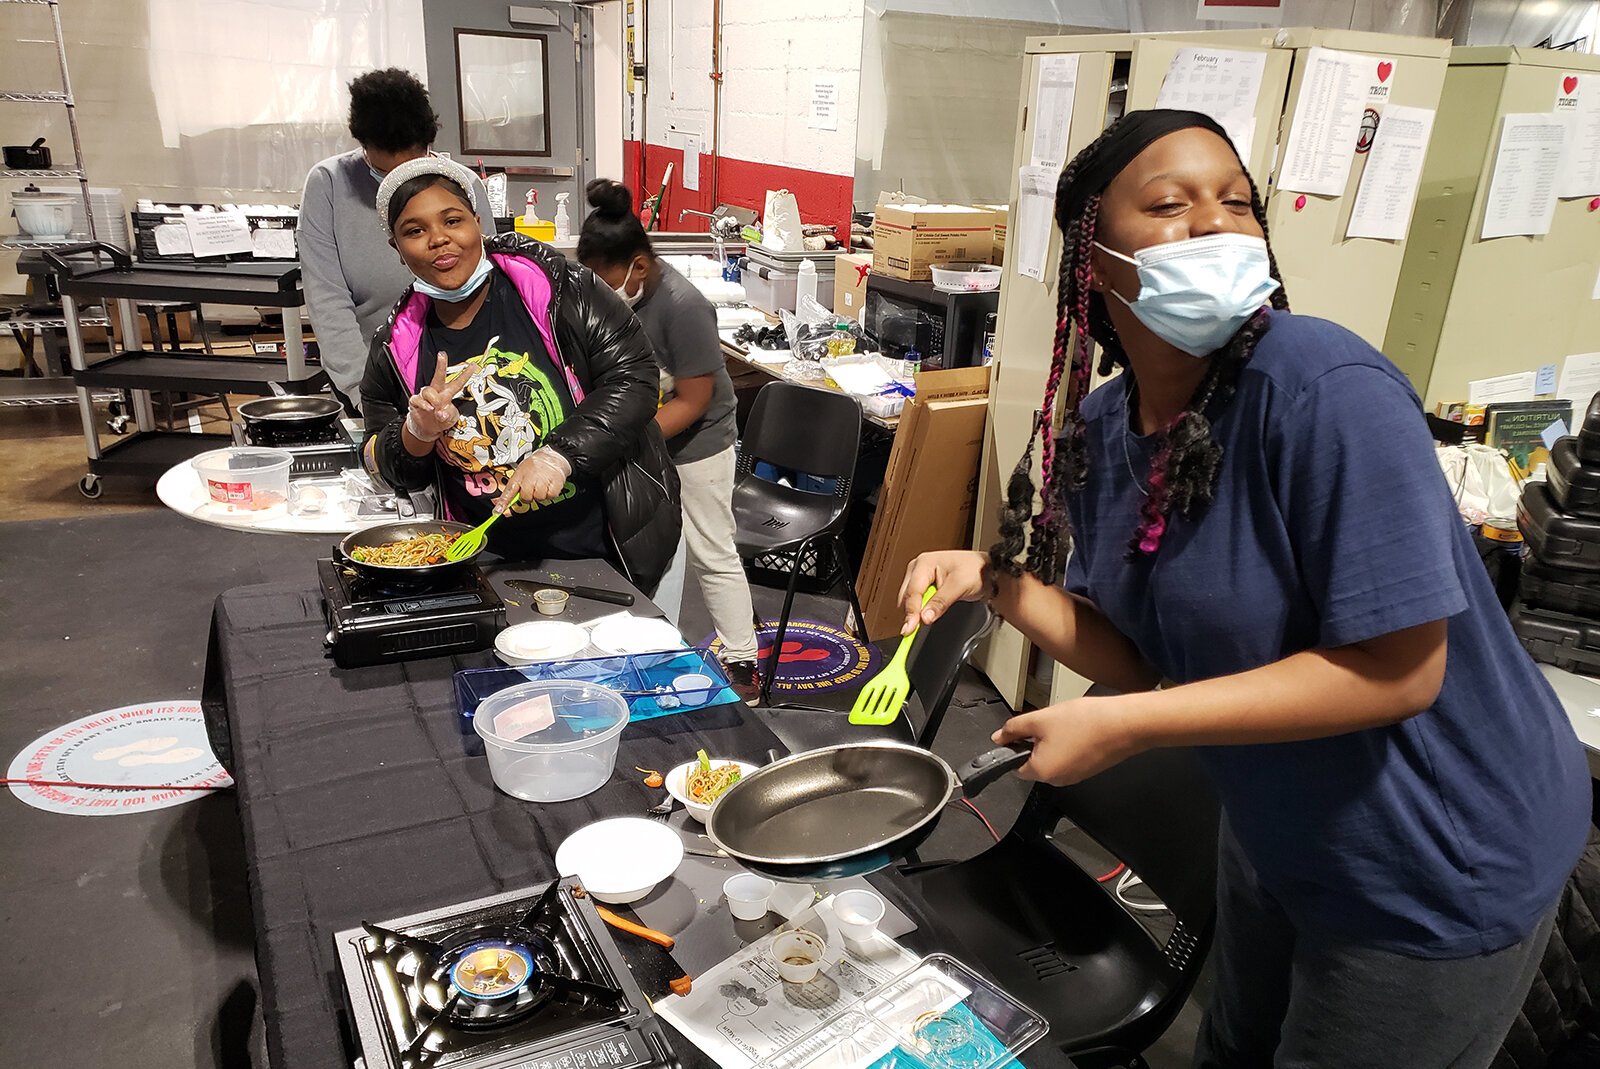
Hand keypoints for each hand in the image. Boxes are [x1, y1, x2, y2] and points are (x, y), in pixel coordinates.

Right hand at [406, 351, 472, 441]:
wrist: (427, 428)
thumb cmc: (441, 420)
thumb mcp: (450, 419)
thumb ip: (448, 415)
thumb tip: (442, 413)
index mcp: (448, 394)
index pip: (458, 383)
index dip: (465, 375)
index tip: (473, 366)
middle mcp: (437, 392)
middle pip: (439, 377)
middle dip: (441, 365)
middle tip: (442, 355)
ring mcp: (426, 396)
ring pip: (428, 390)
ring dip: (433, 399)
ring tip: (435, 407)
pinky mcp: (416, 401)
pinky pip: (418, 399)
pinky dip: (424, 404)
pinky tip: (429, 408)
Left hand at [496, 446, 570, 510]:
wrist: (552, 456)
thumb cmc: (535, 465)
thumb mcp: (521, 472)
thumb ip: (514, 488)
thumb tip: (501, 502)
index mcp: (519, 475)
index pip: (509, 490)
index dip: (503, 502)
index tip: (498, 511)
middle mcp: (530, 478)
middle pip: (526, 498)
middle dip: (529, 496)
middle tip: (532, 488)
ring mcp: (543, 480)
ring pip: (539, 498)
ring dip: (540, 494)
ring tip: (542, 485)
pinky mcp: (554, 483)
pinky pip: (550, 496)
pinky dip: (550, 493)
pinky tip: (549, 485)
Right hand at [897, 550, 991, 635]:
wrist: (986, 571)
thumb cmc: (975, 570)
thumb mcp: (959, 586)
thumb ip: (941, 602)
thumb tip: (925, 617)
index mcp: (924, 563)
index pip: (913, 591)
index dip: (911, 611)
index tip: (910, 628)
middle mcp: (918, 569)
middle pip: (907, 596)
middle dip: (911, 613)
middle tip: (913, 631)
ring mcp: (920, 578)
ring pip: (909, 601)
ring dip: (915, 613)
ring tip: (924, 621)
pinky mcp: (924, 587)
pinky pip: (916, 602)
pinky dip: (920, 611)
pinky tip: (926, 616)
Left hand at [992, 697, 1142, 786]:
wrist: (1124, 724)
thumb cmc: (1086, 723)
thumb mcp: (1040, 718)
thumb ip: (1014, 729)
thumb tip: (999, 737)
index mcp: (1042, 771)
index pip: (1015, 766)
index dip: (1014, 746)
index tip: (1020, 732)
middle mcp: (1058, 780)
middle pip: (1035, 762)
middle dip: (1037, 742)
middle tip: (1048, 722)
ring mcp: (1076, 776)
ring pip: (1054, 758)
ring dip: (1054, 742)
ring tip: (1068, 724)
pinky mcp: (1090, 769)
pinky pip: (1071, 757)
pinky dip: (1071, 744)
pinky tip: (1080, 729)